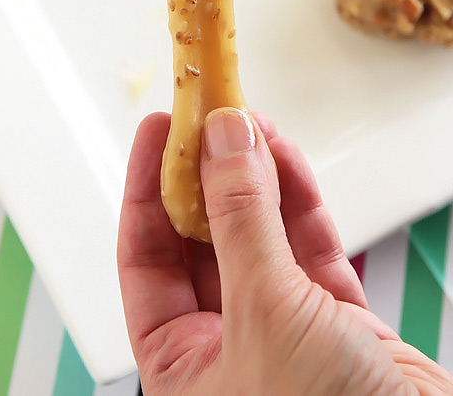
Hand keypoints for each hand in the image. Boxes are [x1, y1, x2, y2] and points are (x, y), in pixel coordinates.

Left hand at [118, 109, 452, 394]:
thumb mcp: (265, 313)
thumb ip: (241, 220)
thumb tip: (221, 142)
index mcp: (182, 365)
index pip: (145, 259)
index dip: (146, 188)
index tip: (156, 130)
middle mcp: (225, 345)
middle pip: (201, 238)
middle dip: (205, 173)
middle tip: (209, 116)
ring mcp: (283, 329)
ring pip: (257, 233)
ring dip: (254, 175)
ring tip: (249, 121)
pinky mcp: (336, 320)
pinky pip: (305, 244)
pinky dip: (297, 197)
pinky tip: (284, 155)